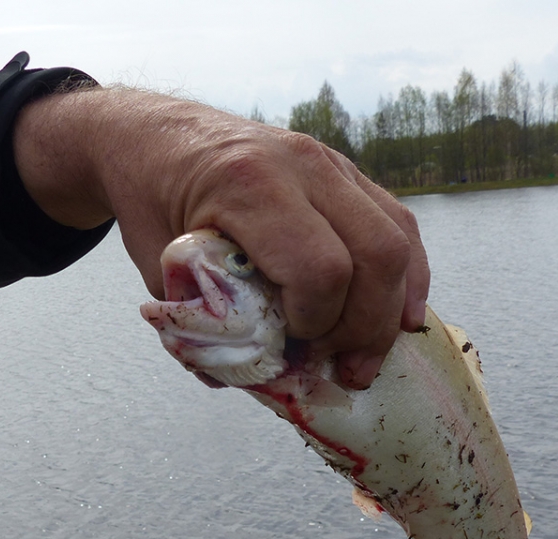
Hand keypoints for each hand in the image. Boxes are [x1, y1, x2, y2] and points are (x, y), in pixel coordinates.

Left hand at [13, 88, 429, 388]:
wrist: (154, 137)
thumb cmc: (151, 201)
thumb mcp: (156, 266)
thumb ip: (200, 323)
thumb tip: (250, 381)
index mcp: (248, 185)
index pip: (319, 268)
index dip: (318, 323)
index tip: (295, 350)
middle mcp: (302, 166)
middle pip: (375, 256)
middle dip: (367, 328)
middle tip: (345, 372)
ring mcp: (331, 164)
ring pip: (397, 240)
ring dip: (391, 310)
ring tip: (367, 358)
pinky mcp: (346, 173)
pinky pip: (398, 224)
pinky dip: (407, 277)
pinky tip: (400, 319)